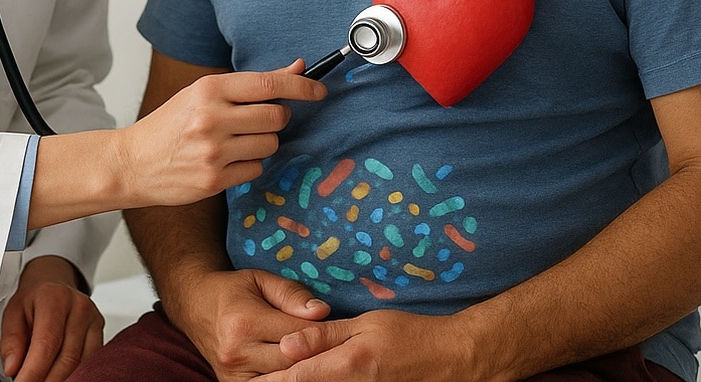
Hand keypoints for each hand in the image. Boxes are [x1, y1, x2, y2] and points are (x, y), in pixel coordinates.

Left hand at [0, 256, 103, 380]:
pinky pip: (90, 361)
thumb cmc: (33, 301)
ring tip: (43, 381)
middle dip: (47, 381)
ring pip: (81, 363)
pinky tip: (60, 377)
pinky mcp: (100, 331)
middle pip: (67, 358)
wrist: (52, 284)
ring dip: (61, 380)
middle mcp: (79, 306)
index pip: (47, 343)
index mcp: (54, 298)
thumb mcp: (12, 314)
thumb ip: (11, 342)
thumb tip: (13, 368)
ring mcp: (93, 319)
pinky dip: (75, 374)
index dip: (34, 371)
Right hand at [120, 61, 324, 206]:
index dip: (301, 86)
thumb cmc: (171, 124)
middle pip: (276, 117)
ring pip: (270, 145)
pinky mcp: (213, 180)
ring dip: (263, 144)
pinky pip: (256, 170)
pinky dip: (248, 166)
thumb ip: (252, 84)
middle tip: (259, 122)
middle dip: (277, 120)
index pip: (269, 84)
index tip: (319, 90)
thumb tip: (298, 67)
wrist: (132, 162)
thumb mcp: (204, 94)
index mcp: (208, 89)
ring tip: (237, 143)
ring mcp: (212, 151)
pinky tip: (226, 162)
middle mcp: (211, 118)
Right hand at [167, 268, 330, 381]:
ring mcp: (232, 375)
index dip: (323, 332)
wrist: (195, 306)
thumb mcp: (261, 279)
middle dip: (317, 353)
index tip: (341, 329)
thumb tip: (322, 312)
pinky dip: (286, 379)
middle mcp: (236, 353)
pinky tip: (298, 369)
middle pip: (292, 361)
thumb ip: (292, 294)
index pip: (297, 333)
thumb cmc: (233, 290)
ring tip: (320, 359)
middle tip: (338, 347)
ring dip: (304, 370)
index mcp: (244, 322)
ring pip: (283, 379)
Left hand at [260, 310, 476, 381]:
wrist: (450, 360)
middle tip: (254, 379)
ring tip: (278, 377)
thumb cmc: (410, 335)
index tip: (249, 379)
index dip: (269, 380)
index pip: (293, 378)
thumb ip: (325, 336)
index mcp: (346, 366)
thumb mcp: (366, 324)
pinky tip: (309, 377)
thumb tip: (286, 344)